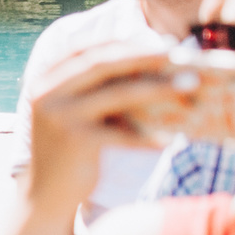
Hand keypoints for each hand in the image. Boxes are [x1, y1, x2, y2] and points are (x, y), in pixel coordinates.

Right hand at [25, 44, 187, 220]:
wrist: (46, 192)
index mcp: (45, 80)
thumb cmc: (70, 149)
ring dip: (158, 88)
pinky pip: (122, 133)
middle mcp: (47, 93)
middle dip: (142, 56)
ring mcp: (59, 116)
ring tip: (189, 85)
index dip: (120, 42)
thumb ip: (96, 90)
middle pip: (101, 64)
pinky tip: (171, 139)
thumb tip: (148, 69)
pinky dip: (149, 136)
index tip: (154, 41)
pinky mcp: (76, 141)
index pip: (84, 48)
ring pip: (116, 94)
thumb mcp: (76, 113)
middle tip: (178, 55)